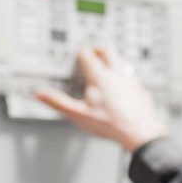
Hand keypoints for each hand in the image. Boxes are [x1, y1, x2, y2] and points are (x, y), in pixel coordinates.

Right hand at [35, 48, 166, 152]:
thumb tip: (40, 94)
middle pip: (108, 52)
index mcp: (99, 77)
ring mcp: (130, 80)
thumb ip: (58, 102)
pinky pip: (133, 76)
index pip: (88, 55)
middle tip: (94, 52)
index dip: (81, 53)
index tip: (79, 54)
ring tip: (109, 63)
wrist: (138, 132)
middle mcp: (116, 74)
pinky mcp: (141, 89)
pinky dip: (126, 75)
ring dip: (114, 60)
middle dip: (99, 50)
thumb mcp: (78, 115)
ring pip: (122, 61)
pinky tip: (125, 83)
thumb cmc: (109, 124)